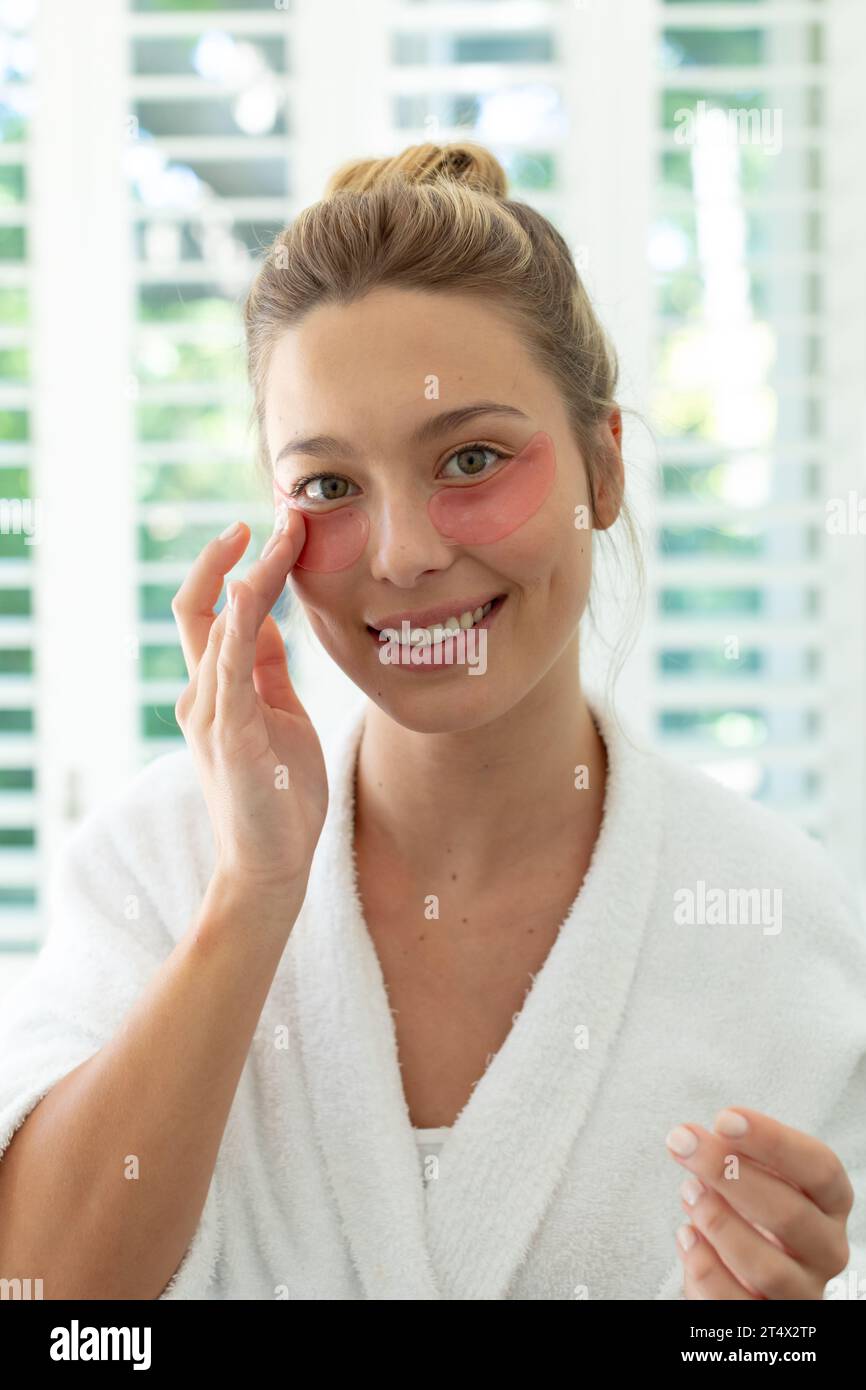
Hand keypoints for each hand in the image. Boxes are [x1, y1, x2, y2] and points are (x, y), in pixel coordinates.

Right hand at [172, 508, 327, 896]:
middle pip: (198, 606)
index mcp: (216, 689)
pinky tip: (255, 597)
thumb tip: (263, 618)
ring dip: (253, 579)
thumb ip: (265, 668)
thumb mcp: (277, 714)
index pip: (212, 610)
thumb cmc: (281, 792)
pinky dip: (237, 630)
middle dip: (233, 556)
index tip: (274, 529)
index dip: (232, 566)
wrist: (273, 863)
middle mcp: (203, 695)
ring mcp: (211, 715)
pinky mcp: (229, 739)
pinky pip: (228, 674)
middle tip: (278, 516)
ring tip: (286, 538)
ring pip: (219, 628)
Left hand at [665, 1106, 853, 1298]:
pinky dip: (706, 1269)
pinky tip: (685, 1235)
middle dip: (729, 1174)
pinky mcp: (768, 1323)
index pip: (820, 1168)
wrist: (749, 1270)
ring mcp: (801, 1291)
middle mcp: (826, 1249)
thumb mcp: (755, 1175)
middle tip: (685, 1144)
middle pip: (791, 1215)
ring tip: (687, 1191)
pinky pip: (737, 1306)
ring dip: (719, 1225)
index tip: (724, 1118)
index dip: (772, 1140)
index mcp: (830, 1203)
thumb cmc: (753, 1209)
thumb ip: (735, 1155)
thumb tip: (692, 1139)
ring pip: (768, 1269)